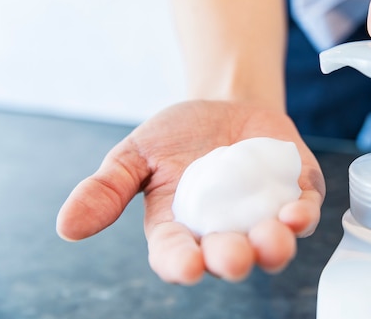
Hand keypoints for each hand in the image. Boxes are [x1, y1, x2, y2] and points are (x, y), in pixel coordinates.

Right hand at [56, 100, 323, 283]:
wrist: (225, 104)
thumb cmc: (179, 134)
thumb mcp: (137, 154)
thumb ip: (107, 188)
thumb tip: (67, 227)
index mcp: (181, 229)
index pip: (177, 255)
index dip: (180, 263)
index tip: (186, 266)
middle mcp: (224, 231)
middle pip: (229, 256)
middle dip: (232, 258)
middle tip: (232, 255)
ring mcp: (262, 215)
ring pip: (272, 244)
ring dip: (274, 246)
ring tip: (273, 238)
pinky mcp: (294, 194)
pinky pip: (302, 213)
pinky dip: (302, 216)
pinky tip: (296, 213)